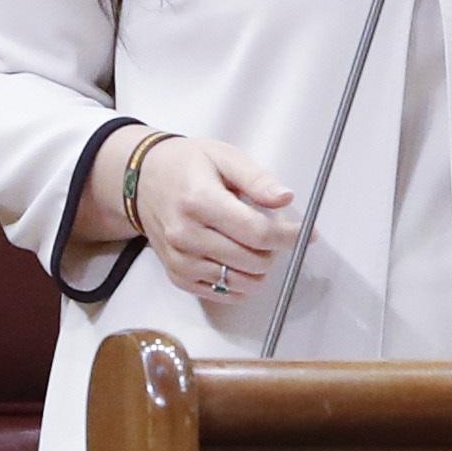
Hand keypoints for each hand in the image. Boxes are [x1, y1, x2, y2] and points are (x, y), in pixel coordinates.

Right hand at [134, 137, 299, 302]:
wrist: (143, 180)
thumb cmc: (187, 166)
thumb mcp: (225, 157)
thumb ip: (258, 180)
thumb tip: (285, 198)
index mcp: (200, 201)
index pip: (257, 232)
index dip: (289, 236)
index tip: (308, 233)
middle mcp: (186, 235)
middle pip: (251, 260)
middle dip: (274, 249)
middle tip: (273, 230)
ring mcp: (180, 260)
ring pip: (239, 282)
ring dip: (259, 268)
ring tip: (255, 243)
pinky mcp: (177, 276)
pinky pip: (220, 293)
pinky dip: (240, 282)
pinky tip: (241, 261)